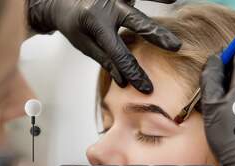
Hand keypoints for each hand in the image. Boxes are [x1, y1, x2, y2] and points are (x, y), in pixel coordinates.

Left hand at [27, 0, 181, 93]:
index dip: (133, 72)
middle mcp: (107, 5)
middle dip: (157, 36)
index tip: (146, 87)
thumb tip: (123, 80)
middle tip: (175, 47)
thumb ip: (105, 59)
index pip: (119, 53)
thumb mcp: (84, 44)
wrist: (59, 0)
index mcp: (95, 23)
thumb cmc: (72, 24)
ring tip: (175, 2)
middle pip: (138, 23)